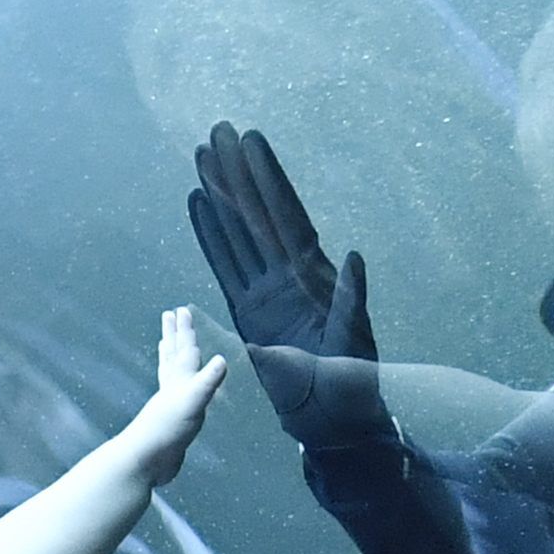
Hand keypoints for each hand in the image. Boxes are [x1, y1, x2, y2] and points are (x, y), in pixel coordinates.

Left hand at [113, 306, 227, 489]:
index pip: (184, 350)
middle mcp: (171, 388)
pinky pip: (174, 395)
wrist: (147, 460)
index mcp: (178, 380)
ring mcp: (169, 404)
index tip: (182, 309)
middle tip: (168, 315)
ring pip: (169, 373)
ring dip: (168, 356)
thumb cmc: (168, 429)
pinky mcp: (170, 421)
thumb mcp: (193, 403)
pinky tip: (175, 389)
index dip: (185, 331)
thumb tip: (222, 359)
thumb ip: (206, 382)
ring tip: (165, 344)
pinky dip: (174, 385)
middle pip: (172, 355)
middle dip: (173, 335)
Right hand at [189, 124, 392, 457]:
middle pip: (257, 214)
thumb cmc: (353, 383)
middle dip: (238, 174)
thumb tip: (353, 258)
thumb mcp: (357, 339)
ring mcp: (265, 291)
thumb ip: (351, 299)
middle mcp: (287, 276)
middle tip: (218, 132)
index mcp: (314, 276)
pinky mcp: (247, 313)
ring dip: (220, 197)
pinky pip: (224, 267)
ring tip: (201, 160)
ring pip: (237, 234)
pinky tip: (197, 208)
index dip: (268, 178)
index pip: (286, 216)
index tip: (252, 141)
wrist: (333, 421)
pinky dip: (211, 237)